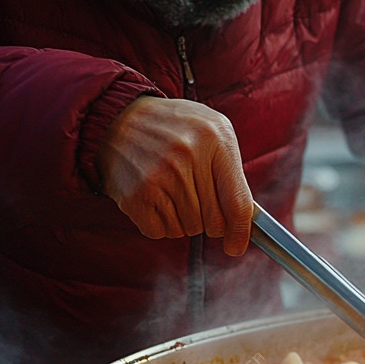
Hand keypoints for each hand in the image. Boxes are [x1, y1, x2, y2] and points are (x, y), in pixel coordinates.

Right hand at [98, 96, 252, 255]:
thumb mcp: (213, 130)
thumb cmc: (175, 128)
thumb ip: (233, 171)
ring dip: (183, 220)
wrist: (119, 117)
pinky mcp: (136, 194)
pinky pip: (160, 231)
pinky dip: (160, 224)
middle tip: (197, 202)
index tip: (237, 246)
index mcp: (215, 139)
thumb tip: (246, 221)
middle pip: (213, 222)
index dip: (241, 232)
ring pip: (188, 228)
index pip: (237, 203)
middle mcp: (188, 156)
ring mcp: (160, 175)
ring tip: (172, 191)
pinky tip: (155, 198)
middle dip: (210, 222)